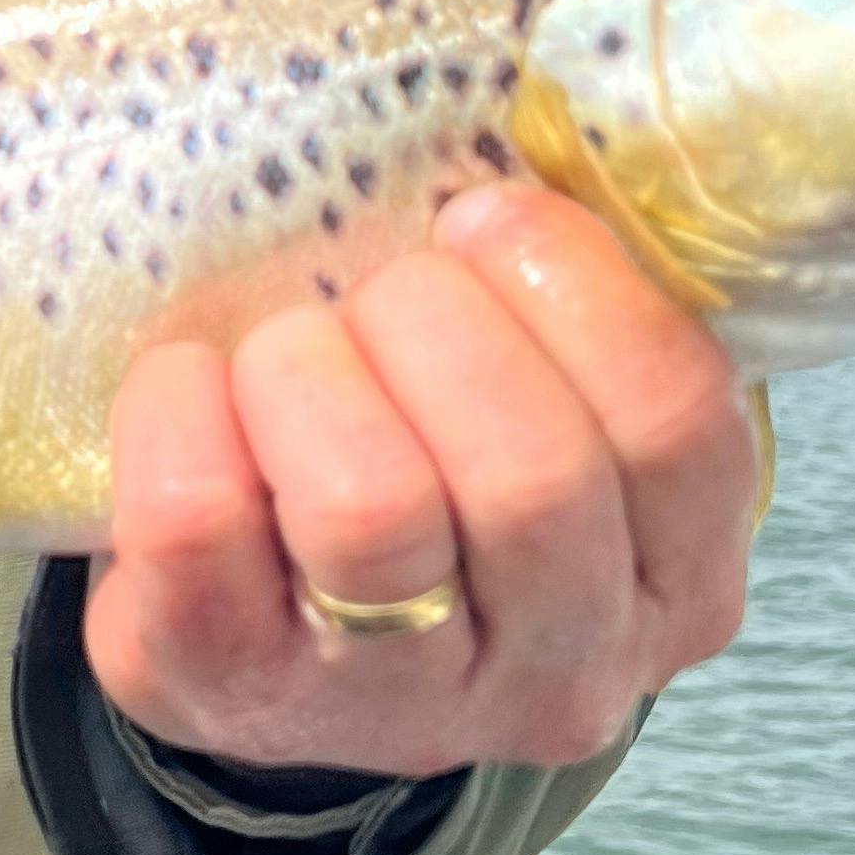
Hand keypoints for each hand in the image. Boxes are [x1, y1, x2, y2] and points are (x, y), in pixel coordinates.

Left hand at [83, 183, 759, 782]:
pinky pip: (198, 522)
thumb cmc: (434, 474)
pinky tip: (189, 386)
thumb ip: (573, 314)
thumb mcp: (552, 410)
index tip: (484, 216)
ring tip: (286, 350)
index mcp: (673, 586)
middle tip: (379, 292)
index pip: (676, 424)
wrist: (277, 651)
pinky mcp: (231, 690)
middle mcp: (563, 674)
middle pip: (530, 470)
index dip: (575, 284)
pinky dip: (178, 411)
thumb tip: (516, 146)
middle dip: (431, 319)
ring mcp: (396, 708)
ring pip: (370, 507)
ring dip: (309, 369)